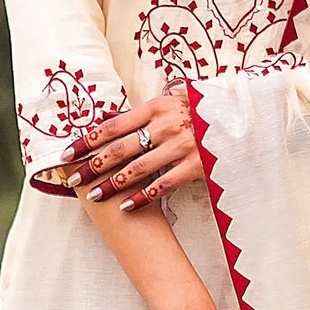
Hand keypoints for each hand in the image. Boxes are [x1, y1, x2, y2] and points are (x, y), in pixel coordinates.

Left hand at [60, 87, 202, 209]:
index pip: (112, 125)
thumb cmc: (203, 111)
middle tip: (73, 180)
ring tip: (94, 197)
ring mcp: (181, 146)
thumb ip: (144, 112)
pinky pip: (162, 184)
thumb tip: (107, 118)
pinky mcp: (196, 166)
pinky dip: (141, 197)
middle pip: (120, 148)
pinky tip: (126, 207)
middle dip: (92, 166)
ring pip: (138, 169)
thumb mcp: (174, 102)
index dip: (87, 140)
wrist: (242, 119)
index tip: (67, 153)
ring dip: (112, 185)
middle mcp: (166, 125)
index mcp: (157, 107)